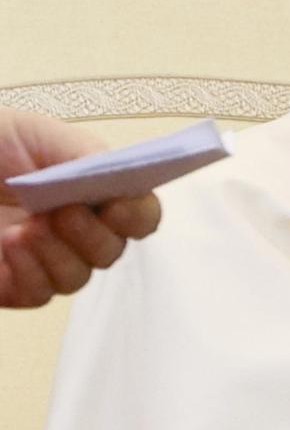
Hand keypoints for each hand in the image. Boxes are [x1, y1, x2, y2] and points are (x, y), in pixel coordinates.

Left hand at [0, 111, 161, 308]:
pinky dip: (31, 272)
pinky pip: (39, 293)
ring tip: (28, 228)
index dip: (138, 215)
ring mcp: (45, 260)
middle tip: (64, 213)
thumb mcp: (41, 136)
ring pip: (78, 278)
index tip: (118, 205)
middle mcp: (76, 230)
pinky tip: (10, 244)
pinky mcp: (12, 284)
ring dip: (59, 255)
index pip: (139, 216)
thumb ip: (85, 155)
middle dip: (92, 235)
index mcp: (93, 192)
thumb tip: (120, 175)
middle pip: (111, 252)